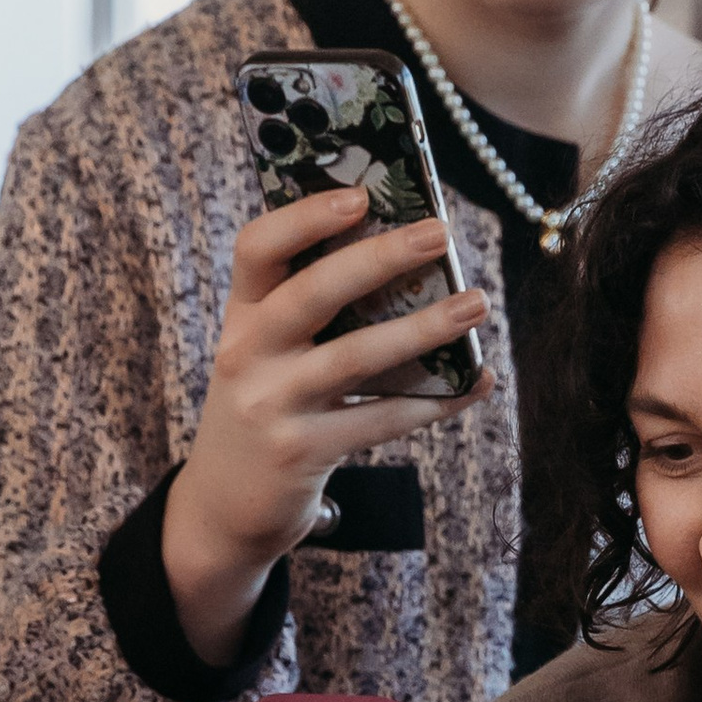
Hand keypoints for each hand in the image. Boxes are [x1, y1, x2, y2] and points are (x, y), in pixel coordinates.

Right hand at [166, 189, 489, 663]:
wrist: (224, 505)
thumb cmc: (264, 407)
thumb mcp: (264, 352)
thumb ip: (308, 308)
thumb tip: (400, 251)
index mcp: (241, 316)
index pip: (256, 249)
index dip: (304, 217)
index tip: (359, 196)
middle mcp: (249, 355)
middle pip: (312, 293)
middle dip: (378, 259)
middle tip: (438, 234)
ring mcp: (274, 405)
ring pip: (356, 357)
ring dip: (424, 328)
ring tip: (475, 305)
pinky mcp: (304, 452)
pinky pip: (383, 418)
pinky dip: (437, 401)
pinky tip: (476, 381)